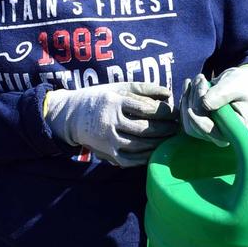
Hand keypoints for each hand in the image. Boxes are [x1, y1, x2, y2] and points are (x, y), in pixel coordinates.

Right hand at [42, 81, 175, 166]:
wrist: (71, 115)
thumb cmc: (100, 98)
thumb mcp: (117, 87)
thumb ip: (142, 88)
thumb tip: (168, 93)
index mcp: (114, 101)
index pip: (145, 108)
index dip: (164, 112)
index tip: (176, 113)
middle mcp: (110, 120)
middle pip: (144, 128)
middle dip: (164, 129)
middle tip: (176, 127)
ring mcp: (107, 138)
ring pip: (138, 145)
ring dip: (157, 144)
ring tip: (169, 139)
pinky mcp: (106, 152)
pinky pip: (129, 159)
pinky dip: (144, 157)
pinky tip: (154, 151)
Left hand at [179, 64, 247, 145]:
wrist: (238, 83)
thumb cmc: (241, 84)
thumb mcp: (235, 85)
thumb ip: (222, 94)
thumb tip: (205, 105)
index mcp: (235, 128)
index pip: (214, 133)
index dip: (200, 122)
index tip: (194, 104)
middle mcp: (221, 134)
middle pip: (197, 126)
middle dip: (194, 101)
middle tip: (201, 78)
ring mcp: (209, 129)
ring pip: (188, 121)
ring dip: (188, 98)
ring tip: (197, 79)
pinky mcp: (200, 122)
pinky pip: (185, 115)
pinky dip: (185, 97)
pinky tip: (189, 84)